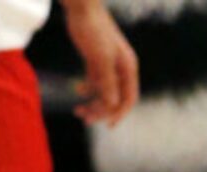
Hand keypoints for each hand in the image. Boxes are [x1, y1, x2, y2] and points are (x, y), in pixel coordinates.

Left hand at [62, 0, 137, 124]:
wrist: (81, 6)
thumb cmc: (93, 28)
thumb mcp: (101, 57)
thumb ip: (107, 81)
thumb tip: (112, 104)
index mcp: (127, 67)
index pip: (128, 98)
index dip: (119, 113)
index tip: (108, 125)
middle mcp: (120, 68)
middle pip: (114, 98)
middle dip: (100, 110)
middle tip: (84, 118)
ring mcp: (108, 65)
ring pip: (103, 92)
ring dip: (92, 103)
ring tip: (77, 110)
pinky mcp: (96, 60)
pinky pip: (94, 82)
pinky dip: (87, 89)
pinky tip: (78, 89)